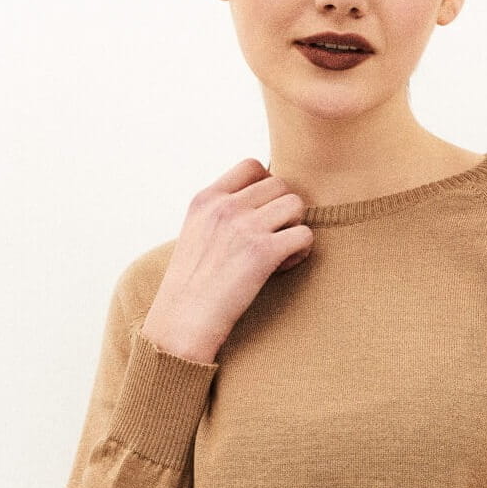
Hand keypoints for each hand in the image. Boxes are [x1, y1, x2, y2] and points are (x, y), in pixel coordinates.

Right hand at [140, 158, 313, 363]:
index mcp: (206, 199)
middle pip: (281, 185)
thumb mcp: (195, 233)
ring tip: (280, 252)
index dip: (266, 186)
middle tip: (272, 238)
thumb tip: (260, 201)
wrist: (182, 322)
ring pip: (296, 205)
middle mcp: (225, 207)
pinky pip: (304, 235)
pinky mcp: (263, 252)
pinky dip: (300, 251)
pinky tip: (283, 266)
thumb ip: (221, 212)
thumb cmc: (191, 286)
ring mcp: (244, 227)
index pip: (252, 166)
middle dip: (283, 211)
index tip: (261, 214)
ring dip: (295, 228)